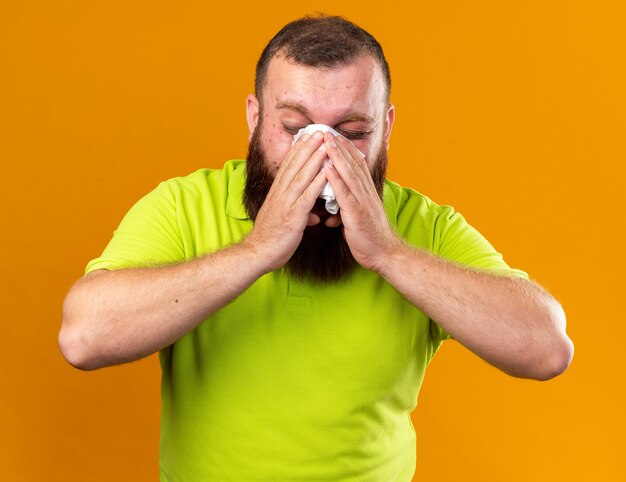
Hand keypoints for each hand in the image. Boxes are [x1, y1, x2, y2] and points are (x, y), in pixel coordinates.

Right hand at [243, 131, 328, 272]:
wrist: (258, 254)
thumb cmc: (272, 238)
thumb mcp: (284, 220)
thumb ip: (296, 212)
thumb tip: (310, 216)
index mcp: (277, 192)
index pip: (288, 166)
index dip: (298, 149)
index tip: (308, 135)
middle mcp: (280, 194)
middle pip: (295, 165)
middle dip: (308, 146)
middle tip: (319, 130)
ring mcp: (286, 203)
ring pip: (301, 176)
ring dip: (314, 159)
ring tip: (325, 144)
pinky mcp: (292, 216)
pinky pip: (307, 196)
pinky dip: (317, 183)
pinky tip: (326, 172)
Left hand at [323, 132, 401, 271]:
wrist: (384, 253)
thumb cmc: (370, 235)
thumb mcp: (362, 212)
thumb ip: (353, 199)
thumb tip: (343, 192)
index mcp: (367, 191)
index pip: (357, 164)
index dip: (346, 148)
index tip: (334, 135)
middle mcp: (366, 192)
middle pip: (353, 163)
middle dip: (340, 145)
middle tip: (327, 130)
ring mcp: (362, 201)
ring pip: (349, 173)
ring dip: (337, 155)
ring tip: (326, 140)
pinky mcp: (357, 214)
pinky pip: (345, 193)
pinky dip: (336, 179)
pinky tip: (327, 167)